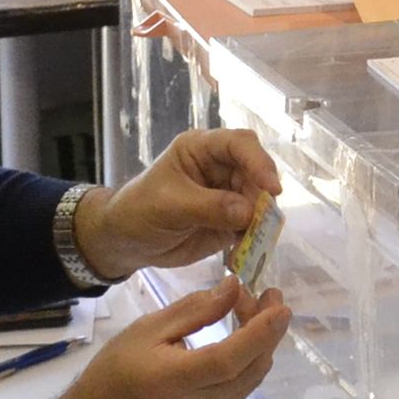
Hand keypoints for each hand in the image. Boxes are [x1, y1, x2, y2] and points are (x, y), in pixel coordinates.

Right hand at [55, 272, 290, 398]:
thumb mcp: (147, 330)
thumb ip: (194, 311)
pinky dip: (251, 356)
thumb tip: (234, 287)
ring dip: (261, 340)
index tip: (280, 305)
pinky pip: (246, 384)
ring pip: (254, 375)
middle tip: (267, 292)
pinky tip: (243, 333)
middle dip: (267, 327)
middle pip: (252, 366)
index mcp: (179, 381)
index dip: (260, 333)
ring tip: (250, 306)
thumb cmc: (117, 371)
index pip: (231, 359)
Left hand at [78, 129, 283, 280]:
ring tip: (251, 242)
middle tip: (262, 223)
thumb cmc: (139, 211)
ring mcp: (228, 194)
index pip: (238, 144)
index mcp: (201, 149)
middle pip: (256, 174)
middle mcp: (220, 167)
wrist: (127, 242)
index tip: (272, 188)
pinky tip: (242, 254)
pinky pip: (253, 227)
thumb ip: (209, 206)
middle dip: (262, 198)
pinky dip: (253, 240)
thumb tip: (250, 212)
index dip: (259, 162)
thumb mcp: (169, 205)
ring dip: (261, 222)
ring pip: (259, 202)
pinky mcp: (231, 220)